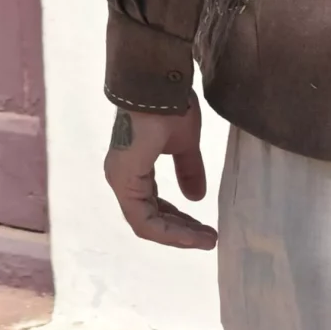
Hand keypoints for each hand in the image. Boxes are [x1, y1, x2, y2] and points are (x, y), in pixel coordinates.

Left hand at [103, 101, 216, 249]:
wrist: (160, 89)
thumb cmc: (169, 107)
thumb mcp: (184, 145)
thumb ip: (187, 170)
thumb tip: (196, 197)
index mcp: (134, 169)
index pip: (153, 207)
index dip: (179, 221)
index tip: (205, 230)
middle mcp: (123, 179)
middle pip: (151, 219)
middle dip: (181, 231)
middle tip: (209, 239)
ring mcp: (121, 181)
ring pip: (147, 223)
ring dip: (178, 235)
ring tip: (206, 240)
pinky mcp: (125, 181)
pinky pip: (144, 219)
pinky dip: (168, 230)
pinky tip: (191, 234)